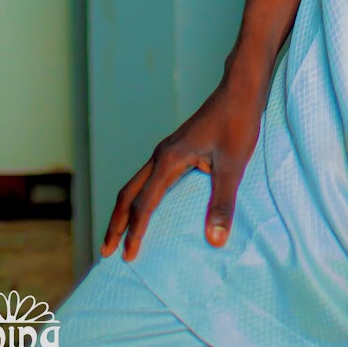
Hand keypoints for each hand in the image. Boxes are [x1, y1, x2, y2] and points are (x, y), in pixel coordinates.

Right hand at [101, 63, 265, 260]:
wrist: (241, 89)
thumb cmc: (238, 124)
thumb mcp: (233, 166)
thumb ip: (223, 203)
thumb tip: (215, 240)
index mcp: (169, 159)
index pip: (144, 203)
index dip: (135, 232)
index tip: (128, 256)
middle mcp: (162, 154)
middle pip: (128, 193)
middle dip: (116, 223)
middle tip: (106, 251)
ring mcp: (167, 150)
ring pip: (136, 184)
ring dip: (125, 210)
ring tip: (118, 235)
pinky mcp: (176, 149)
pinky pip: (149, 178)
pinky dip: (140, 198)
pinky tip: (148, 208)